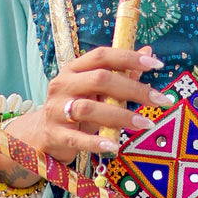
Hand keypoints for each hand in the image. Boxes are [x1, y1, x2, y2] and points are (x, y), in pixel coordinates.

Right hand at [0, 45, 174, 181]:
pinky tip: (114, 145)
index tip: (156, 64)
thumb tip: (148, 52)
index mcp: (74, 69)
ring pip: (88, 108)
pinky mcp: (53, 135)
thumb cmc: (75, 108)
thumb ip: (121, 72)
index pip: (102, 56)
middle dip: (133, 89)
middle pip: (100, 80)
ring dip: (120, 116)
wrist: (39, 135)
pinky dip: (96, 141)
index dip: (129, 57)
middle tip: (159, 99)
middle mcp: (63, 85)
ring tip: (145, 123)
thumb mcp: (95, 90)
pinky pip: (76, 138)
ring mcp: (55, 110)